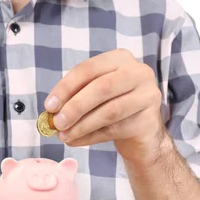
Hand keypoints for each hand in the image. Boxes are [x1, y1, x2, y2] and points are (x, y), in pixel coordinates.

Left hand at [44, 49, 167, 163]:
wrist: (141, 134)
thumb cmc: (111, 108)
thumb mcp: (92, 96)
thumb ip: (74, 98)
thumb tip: (51, 111)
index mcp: (120, 59)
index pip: (88, 69)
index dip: (66, 87)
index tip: (49, 106)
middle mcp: (138, 72)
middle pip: (102, 88)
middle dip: (75, 107)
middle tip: (57, 123)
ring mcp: (148, 95)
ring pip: (109, 111)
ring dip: (81, 126)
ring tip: (63, 135)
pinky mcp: (149, 120)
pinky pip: (115, 130)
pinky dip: (90, 137)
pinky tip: (75, 141)